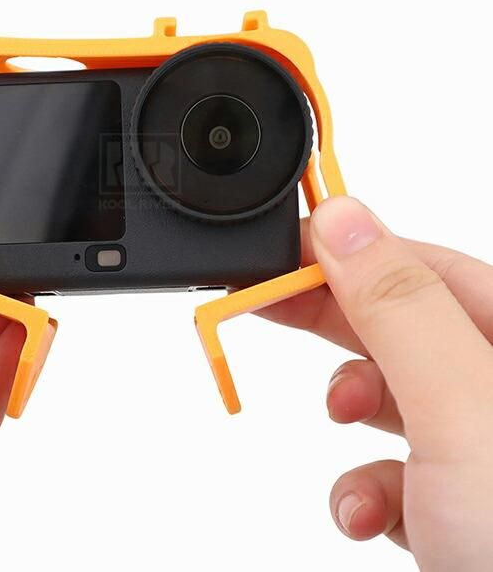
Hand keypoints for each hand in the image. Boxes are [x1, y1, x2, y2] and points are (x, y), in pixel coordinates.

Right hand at [259, 196, 492, 569]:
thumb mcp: (464, 413)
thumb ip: (401, 310)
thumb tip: (343, 219)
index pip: (425, 264)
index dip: (347, 252)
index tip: (280, 255)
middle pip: (402, 325)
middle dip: (334, 323)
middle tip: (262, 307)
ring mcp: (481, 451)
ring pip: (396, 398)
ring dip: (351, 413)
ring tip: (340, 426)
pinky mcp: (461, 509)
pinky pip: (397, 472)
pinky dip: (366, 487)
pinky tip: (367, 514)